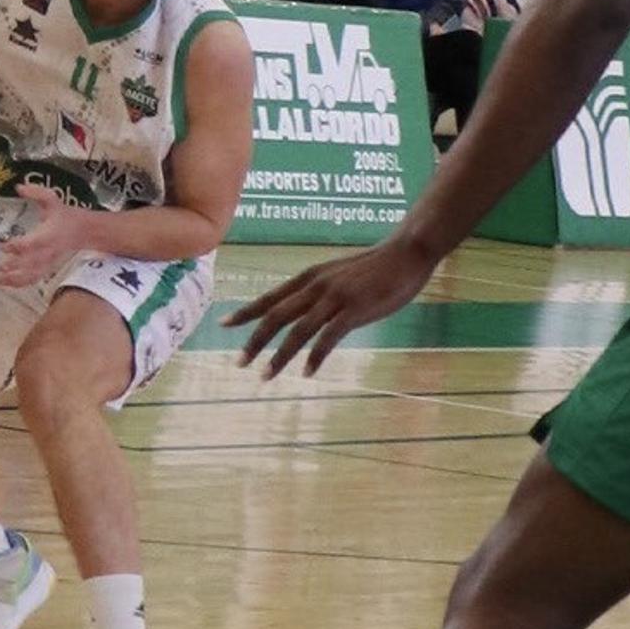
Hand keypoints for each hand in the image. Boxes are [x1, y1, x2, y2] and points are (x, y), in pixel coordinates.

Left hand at [0, 183, 89, 287]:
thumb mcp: (52, 200)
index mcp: (49, 234)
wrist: (85, 231)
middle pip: (32, 263)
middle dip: (16, 267)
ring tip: (0, 280)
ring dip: (16, 280)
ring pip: (33, 275)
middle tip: (0, 267)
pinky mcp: (48, 267)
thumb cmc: (66, 215)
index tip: (4, 246)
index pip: (34, 243)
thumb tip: (18, 187)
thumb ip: (36, 192)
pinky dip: (21, 283)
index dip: (19, 246)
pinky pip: (35, 278)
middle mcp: (48, 250)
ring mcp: (49, 261)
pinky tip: (8, 283)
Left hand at [220, 236, 436, 377]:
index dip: (246, 312)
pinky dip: (315, 356)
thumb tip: (303, 309)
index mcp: (308, 277)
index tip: (224, 324)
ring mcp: (334, 297)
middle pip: (275, 316)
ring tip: (264, 376)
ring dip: (279, 356)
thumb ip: (318, 291)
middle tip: (238, 363)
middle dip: (254, 341)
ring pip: (297, 330)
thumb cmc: (374, 266)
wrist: (406, 252)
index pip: (269, 297)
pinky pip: (328, 337)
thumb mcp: (337, 275)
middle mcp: (315, 286)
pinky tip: (306, 373)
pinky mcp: (354, 309)